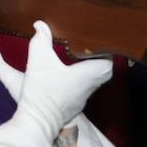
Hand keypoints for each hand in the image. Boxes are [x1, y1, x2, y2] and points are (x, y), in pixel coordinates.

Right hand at [15, 21, 112, 138]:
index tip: (99, 43)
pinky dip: (78, 81)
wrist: (37, 120)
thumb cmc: (42, 90)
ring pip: (93, 81)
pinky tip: (66, 75)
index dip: (106, 51)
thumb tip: (40, 25)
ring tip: (78, 58)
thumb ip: (41, 40)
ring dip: (88, 70)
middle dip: (98, 59)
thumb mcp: (39, 59)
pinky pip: (82, 89)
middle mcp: (89, 87)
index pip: (109, 61)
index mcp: (88, 74)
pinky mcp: (73, 106)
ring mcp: (82, 98)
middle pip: (104, 71)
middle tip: (88, 49)